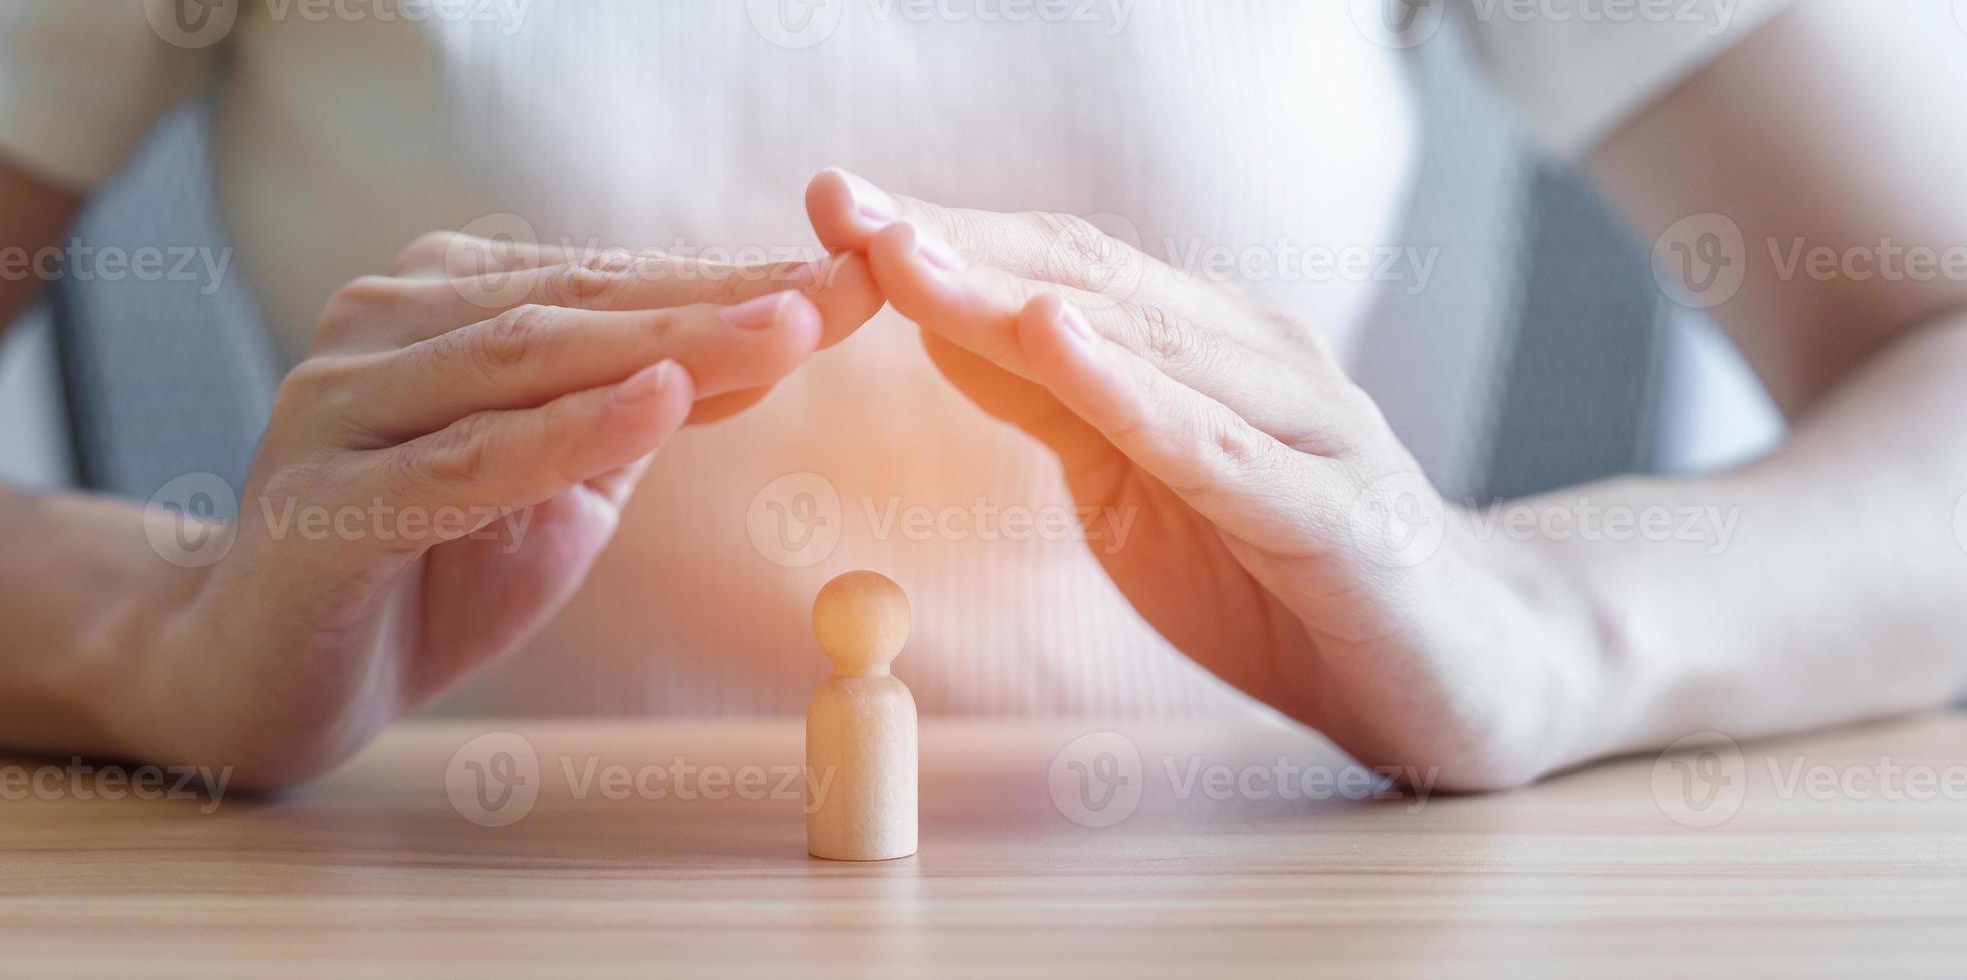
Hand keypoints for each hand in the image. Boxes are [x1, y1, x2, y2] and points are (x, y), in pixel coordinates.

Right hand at [108, 231, 883, 785]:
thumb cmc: (417, 569)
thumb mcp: (553, 482)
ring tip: (786, 329)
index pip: (611, 281)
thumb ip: (635, 411)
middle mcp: (385, 329)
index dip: (738, 278)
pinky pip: (464, 464)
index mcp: (442, 304)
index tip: (860, 276)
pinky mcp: (325, 507)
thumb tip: (773, 341)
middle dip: (727, 297)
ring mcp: (342, 409)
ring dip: (669, 345)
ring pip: (528, 364)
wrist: (254, 671)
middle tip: (849, 287)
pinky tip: (657, 403)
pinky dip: (564, 436)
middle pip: (581, 304)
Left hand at [807, 170, 1602, 788]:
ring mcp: (1301, 429)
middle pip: (1084, 283)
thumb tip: (947, 323)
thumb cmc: (1291, 574)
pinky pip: (1219, 450)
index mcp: (1200, 350)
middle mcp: (1252, 360)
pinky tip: (1060, 347)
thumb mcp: (1141, 486)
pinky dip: (1135, 395)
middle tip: (837, 202)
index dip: (942, 236)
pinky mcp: (1335, 518)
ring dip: (1014, 294)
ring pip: (1141, 346)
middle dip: (951, 241)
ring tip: (908, 253)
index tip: (829, 204)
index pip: (1055, 270)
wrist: (1476, 669)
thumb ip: (1058, 407)